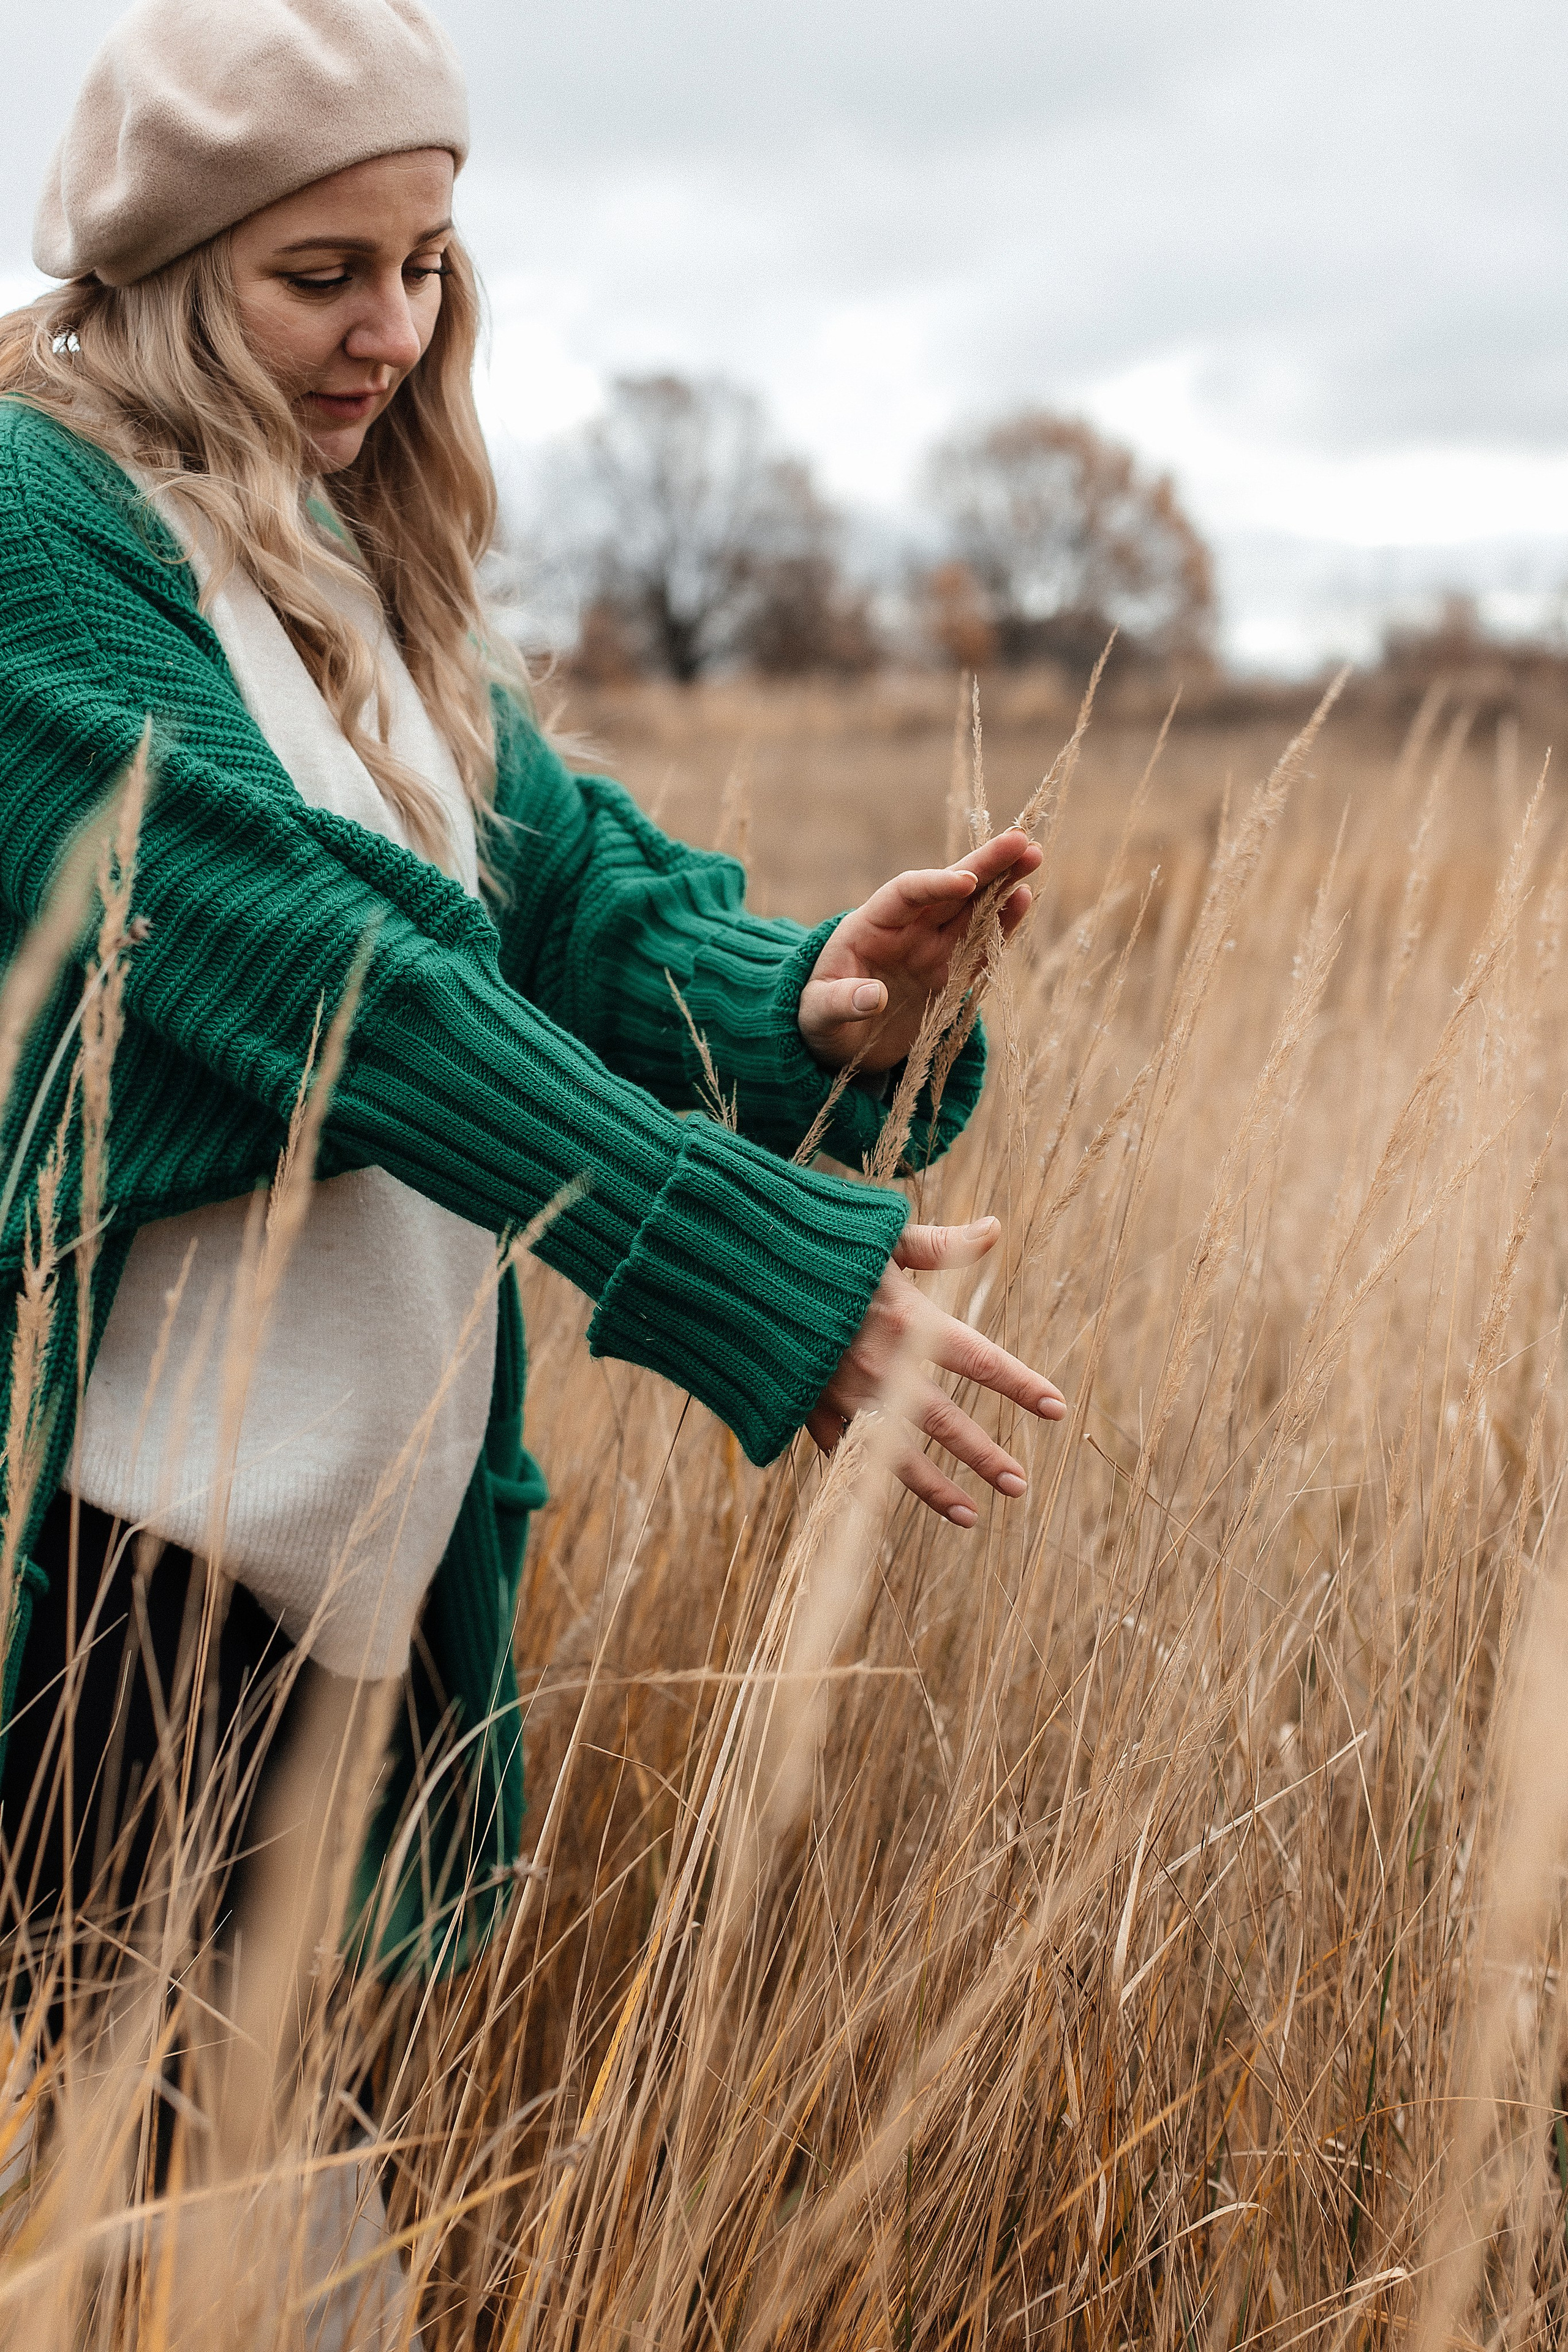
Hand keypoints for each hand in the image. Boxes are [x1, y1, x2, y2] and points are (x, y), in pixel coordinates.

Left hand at [797, 828, 1041, 1072]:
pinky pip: (979, 946)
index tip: (966, 881)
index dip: (935, 885)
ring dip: (1001, 885)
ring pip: (971, 910)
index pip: (906, 893)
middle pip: (948, 890)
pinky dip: (1001, 927)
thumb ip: (842, 1003)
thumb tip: (874, 997)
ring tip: (1033, 858)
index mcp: (870, 925)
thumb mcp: (819, 1013)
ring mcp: (931, 950)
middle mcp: (905, 929)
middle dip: (984, 865)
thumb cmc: (819, 1020)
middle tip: (1022, 841)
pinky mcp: (949, 974)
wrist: (836, 1044)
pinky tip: (1023, 901)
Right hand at [807, 1218, 1066, 1524]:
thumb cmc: (811, 1244)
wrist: (731, 1270)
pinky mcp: (804, 1411)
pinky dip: (867, 1478)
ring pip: (898, 1456)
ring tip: (973, 1517)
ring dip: (937, 1490)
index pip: (981, 1360)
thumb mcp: (878, 1235)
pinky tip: (887, 1497)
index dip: (1021, 1385)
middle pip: (946, 1422)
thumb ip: (938, 1244)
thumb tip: (994, 1229)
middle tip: (1020, 1484)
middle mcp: (880, 1367)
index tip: (1057, 1407)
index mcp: (907, 1320)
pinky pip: (844, 1455)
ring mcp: (840, 1396)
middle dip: (986, 1456)